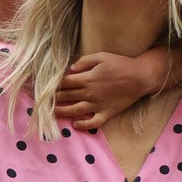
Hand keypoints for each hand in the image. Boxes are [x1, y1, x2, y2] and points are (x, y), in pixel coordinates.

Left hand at [55, 52, 175, 129]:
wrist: (140, 77)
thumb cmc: (121, 64)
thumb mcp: (101, 56)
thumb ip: (84, 62)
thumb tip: (70, 69)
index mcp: (87, 79)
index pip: (65, 83)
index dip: (53, 84)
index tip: (43, 86)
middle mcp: (90, 93)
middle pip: (67, 97)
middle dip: (53, 99)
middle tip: (41, 101)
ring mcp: (98, 104)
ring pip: (75, 111)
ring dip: (62, 112)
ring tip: (52, 113)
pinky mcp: (107, 112)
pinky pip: (93, 122)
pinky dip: (83, 125)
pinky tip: (75, 124)